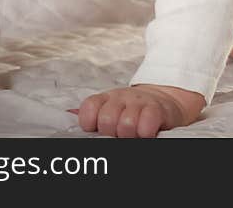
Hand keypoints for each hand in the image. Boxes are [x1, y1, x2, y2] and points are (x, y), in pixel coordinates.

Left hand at [73, 84, 204, 137]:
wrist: (164, 99)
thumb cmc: (133, 110)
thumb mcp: (110, 107)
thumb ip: (91, 113)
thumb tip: (67, 114)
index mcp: (106, 99)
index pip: (89, 108)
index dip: (89, 122)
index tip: (96, 128)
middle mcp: (121, 98)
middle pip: (106, 120)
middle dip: (112, 132)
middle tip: (119, 134)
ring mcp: (140, 103)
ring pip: (126, 124)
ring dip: (130, 134)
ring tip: (134, 134)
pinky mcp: (158, 109)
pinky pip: (147, 124)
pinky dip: (145, 133)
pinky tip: (147, 133)